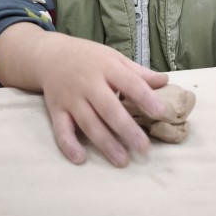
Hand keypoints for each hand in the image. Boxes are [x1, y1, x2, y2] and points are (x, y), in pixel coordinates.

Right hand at [0, 25, 167, 165]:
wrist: (50, 56)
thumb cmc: (89, 58)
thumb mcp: (114, 58)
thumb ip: (138, 72)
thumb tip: (165, 81)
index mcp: (106, 67)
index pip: (129, 82)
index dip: (145, 97)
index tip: (161, 112)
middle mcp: (88, 83)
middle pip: (108, 108)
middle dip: (126, 129)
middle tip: (143, 147)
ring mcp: (71, 98)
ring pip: (88, 123)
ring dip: (105, 143)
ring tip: (122, 160)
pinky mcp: (56, 110)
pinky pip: (61, 130)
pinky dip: (68, 145)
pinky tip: (80, 159)